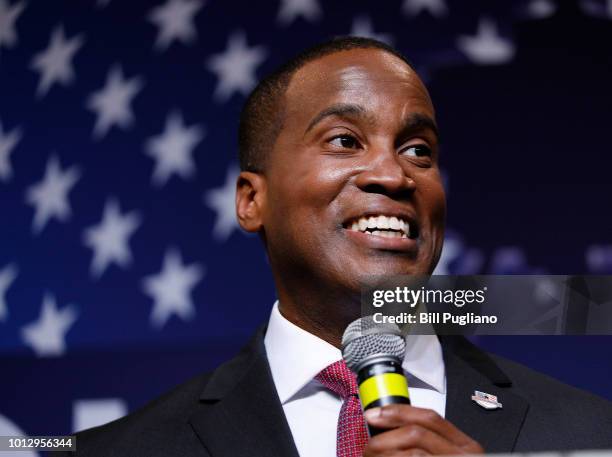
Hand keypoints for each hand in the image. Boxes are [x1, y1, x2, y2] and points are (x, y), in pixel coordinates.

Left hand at [363, 404, 483, 455]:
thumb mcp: (442, 455)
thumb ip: (427, 444)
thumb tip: (390, 425)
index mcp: (465, 446)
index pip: (429, 418)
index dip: (398, 413)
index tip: (374, 415)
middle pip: (417, 433)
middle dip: (386, 438)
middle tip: (369, 448)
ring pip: (413, 453)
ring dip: (386, 454)